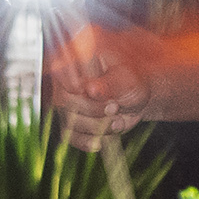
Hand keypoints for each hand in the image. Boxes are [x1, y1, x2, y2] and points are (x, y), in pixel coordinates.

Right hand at [41, 23, 153, 140]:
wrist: (135, 97)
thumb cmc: (131, 80)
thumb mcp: (128, 78)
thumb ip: (110, 83)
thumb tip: (90, 89)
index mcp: (76, 58)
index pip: (64, 72)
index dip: (80, 88)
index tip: (98, 94)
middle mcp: (64, 79)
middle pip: (66, 101)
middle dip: (95, 110)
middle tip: (116, 108)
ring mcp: (64, 101)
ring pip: (69, 121)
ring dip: (97, 127)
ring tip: (117, 120)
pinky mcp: (68, 121)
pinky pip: (70, 136)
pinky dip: (87, 141)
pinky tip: (101, 141)